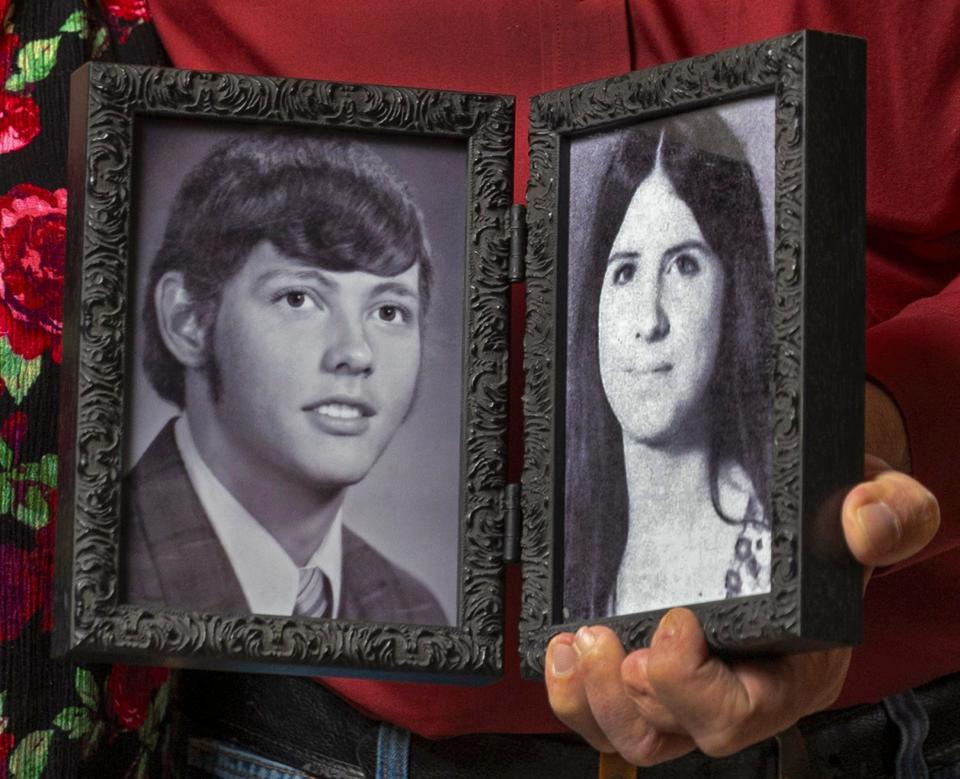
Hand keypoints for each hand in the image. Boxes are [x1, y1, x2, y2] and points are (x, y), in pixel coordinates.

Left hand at [545, 384, 940, 764]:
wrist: (813, 508)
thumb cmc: (839, 519)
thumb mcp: (883, 505)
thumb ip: (891, 514)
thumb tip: (864, 521)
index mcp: (795, 666)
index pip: (743, 710)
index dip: (694, 685)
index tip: (674, 622)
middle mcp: (740, 686)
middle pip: (676, 732)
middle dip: (629, 695)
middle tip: (603, 639)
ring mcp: (692, 683)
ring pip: (634, 733)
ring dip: (593, 699)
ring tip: (576, 644)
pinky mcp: (653, 665)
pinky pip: (610, 706)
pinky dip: (576, 689)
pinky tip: (561, 645)